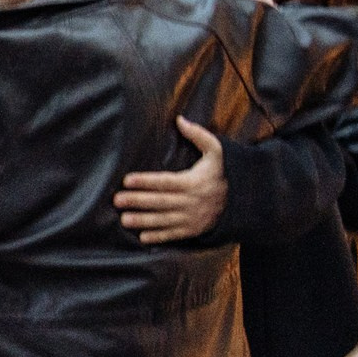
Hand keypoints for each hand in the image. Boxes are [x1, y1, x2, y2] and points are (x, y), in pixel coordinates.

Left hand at [116, 118, 226, 244]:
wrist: (240, 200)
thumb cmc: (219, 172)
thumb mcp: (216, 151)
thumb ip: (198, 135)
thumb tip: (180, 119)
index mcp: (193, 182)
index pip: (165, 181)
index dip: (145, 181)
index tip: (126, 180)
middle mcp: (191, 201)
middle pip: (160, 201)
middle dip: (137, 201)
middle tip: (117, 200)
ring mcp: (192, 218)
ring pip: (164, 220)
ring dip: (143, 221)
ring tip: (124, 219)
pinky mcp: (192, 230)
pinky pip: (173, 235)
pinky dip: (158, 237)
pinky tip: (141, 237)